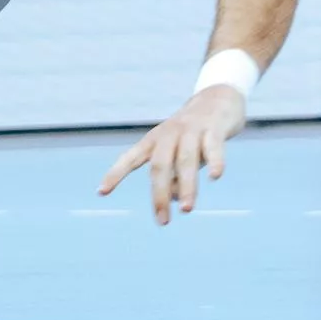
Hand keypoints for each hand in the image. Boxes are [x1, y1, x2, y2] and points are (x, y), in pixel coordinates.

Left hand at [100, 80, 246, 220]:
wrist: (219, 98)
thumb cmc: (193, 134)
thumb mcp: (178, 154)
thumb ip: (174, 176)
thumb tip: (176, 199)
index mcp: (155, 140)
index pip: (131, 158)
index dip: (116, 173)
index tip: (101, 192)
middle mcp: (169, 134)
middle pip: (159, 165)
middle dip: (160, 194)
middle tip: (163, 221)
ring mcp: (192, 130)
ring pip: (185, 160)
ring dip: (186, 186)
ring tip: (187, 209)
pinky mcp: (214, 128)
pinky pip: (212, 146)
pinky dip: (214, 161)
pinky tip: (214, 176)